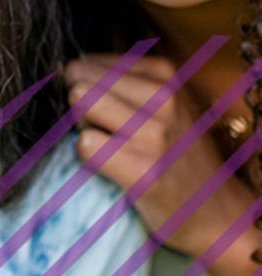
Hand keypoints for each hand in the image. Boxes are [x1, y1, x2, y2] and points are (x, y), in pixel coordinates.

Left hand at [65, 54, 255, 259]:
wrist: (215, 213)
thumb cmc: (175, 151)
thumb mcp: (161, 101)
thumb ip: (117, 79)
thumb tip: (60, 67)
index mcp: (163, 73)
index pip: (85, 62)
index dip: (85, 88)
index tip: (109, 112)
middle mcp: (162, 98)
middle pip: (77, 81)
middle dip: (80, 106)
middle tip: (108, 132)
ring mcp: (154, 134)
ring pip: (79, 104)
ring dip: (84, 128)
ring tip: (112, 147)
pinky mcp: (143, 171)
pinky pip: (84, 144)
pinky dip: (87, 156)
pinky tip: (113, 167)